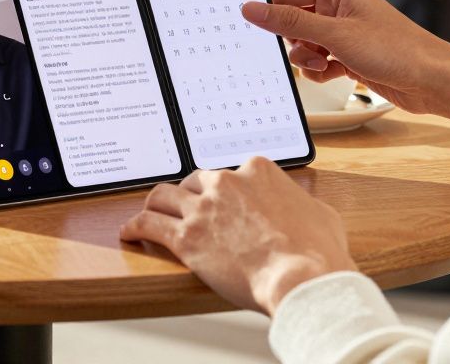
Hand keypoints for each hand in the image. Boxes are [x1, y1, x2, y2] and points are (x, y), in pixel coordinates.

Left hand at [120, 157, 354, 314]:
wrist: (302, 279)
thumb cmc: (317, 252)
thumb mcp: (320, 213)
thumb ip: (299, 202)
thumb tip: (299, 207)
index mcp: (257, 170)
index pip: (230, 172)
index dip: (223, 189)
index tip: (219, 199)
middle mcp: (226, 181)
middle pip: (194, 180)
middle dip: (190, 195)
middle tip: (187, 210)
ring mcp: (203, 208)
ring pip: (164, 196)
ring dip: (156, 205)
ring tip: (150, 213)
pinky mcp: (186, 237)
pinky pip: (148, 224)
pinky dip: (135, 227)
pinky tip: (130, 233)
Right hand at [241, 0, 449, 133]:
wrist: (432, 81)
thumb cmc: (396, 50)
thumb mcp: (334, 34)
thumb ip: (288, 22)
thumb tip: (252, 8)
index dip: (266, 7)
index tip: (246, 22)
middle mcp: (338, 6)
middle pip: (290, 20)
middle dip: (292, 40)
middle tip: (307, 49)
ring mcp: (343, 32)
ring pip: (302, 44)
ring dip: (307, 59)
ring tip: (326, 64)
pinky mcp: (348, 54)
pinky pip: (316, 61)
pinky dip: (320, 70)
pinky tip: (336, 73)